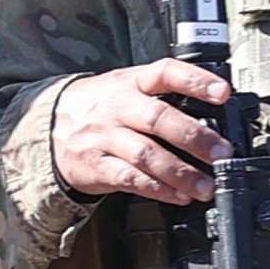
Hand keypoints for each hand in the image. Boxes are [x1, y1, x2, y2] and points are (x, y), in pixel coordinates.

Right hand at [51, 60, 232, 204]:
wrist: (46, 127)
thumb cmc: (97, 107)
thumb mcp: (124, 87)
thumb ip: (162, 96)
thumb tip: (214, 117)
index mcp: (130, 82)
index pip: (165, 73)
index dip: (195, 81)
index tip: (223, 93)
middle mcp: (118, 107)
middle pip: (158, 119)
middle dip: (195, 138)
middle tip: (222, 153)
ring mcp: (104, 137)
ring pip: (146, 154)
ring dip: (181, 173)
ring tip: (206, 186)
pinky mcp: (96, 166)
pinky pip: (130, 179)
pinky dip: (158, 189)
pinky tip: (178, 196)